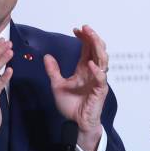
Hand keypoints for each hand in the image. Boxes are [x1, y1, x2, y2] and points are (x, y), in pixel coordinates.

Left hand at [44, 25, 108, 150]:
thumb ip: (53, 71)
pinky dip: (97, 71)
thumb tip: (47, 56)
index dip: (84, 37)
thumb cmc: (71, 105)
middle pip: (97, 50)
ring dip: (98, 48)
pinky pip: (101, 79)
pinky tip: (90, 64)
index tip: (76, 29)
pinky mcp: (99, 91)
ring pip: (103, 60)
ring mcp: (97, 80)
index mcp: (84, 69)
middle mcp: (93, 72)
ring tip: (92, 37)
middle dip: (93, 37)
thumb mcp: (57, 85)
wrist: (77, 122)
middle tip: (86, 28)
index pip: (87, 48)